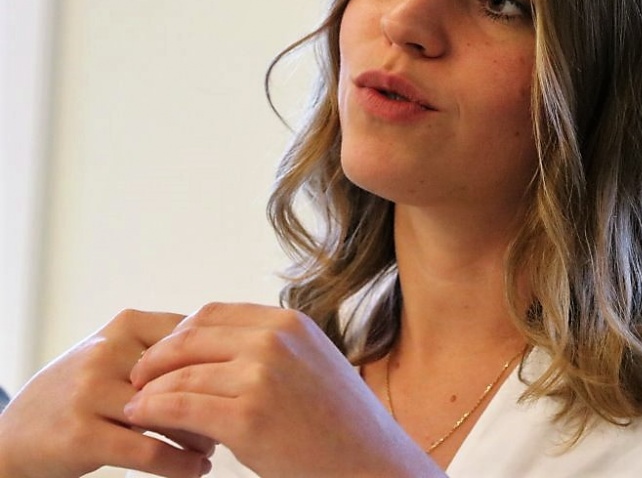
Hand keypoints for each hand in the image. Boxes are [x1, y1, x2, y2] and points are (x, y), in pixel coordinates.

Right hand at [0, 310, 214, 477]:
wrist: (13, 436)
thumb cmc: (81, 392)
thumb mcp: (115, 354)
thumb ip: (163, 347)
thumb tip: (232, 351)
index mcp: (125, 325)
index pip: (194, 337)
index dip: (221, 362)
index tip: (238, 383)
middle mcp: (107, 352)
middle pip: (184, 374)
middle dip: (215, 399)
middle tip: (234, 417)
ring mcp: (91, 392)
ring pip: (170, 413)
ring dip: (202, 434)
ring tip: (215, 445)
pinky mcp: (83, 435)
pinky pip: (147, 451)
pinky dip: (180, 463)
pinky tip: (196, 469)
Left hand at [126, 303, 442, 476]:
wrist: (371, 463)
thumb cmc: (340, 425)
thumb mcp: (312, 364)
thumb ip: (272, 348)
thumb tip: (219, 351)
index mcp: (289, 323)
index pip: (213, 314)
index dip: (177, 334)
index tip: (161, 356)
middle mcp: (275, 340)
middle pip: (190, 337)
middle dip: (155, 359)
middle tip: (135, 380)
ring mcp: (261, 376)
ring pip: (180, 374)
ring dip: (149, 390)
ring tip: (134, 407)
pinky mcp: (248, 418)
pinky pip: (180, 407)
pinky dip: (152, 412)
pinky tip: (141, 422)